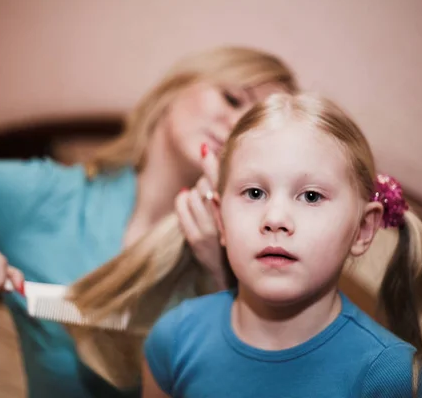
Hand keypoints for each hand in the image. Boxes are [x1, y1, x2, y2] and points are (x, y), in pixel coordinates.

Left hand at [175, 144, 225, 288]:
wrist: (232, 272)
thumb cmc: (239, 235)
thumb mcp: (238, 211)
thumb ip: (228, 188)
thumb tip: (214, 158)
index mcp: (239, 212)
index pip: (222, 181)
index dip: (212, 163)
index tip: (204, 149)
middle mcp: (224, 221)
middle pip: (206, 185)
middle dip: (204, 179)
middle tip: (208, 183)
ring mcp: (208, 231)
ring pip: (194, 194)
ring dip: (195, 191)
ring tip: (202, 197)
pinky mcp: (195, 239)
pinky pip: (182, 207)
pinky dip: (182, 199)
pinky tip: (186, 200)